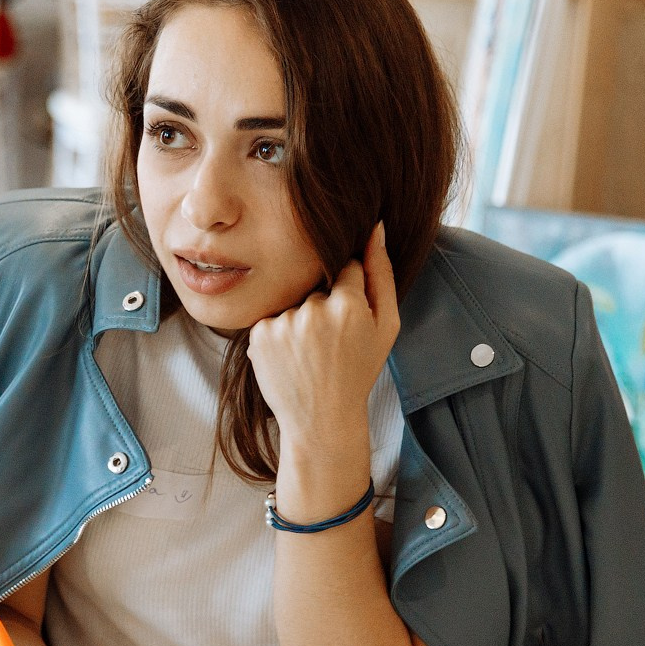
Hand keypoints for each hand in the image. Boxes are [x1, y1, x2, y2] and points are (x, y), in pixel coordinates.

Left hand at [247, 223, 398, 515]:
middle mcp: (313, 311)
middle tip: (330, 345)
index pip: (347, 268)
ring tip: (310, 354)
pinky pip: (273, 318)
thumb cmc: (359, 371)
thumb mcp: (385, 326)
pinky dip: (280, 334)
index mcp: (349, 306)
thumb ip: (381, 273)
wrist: (321, 419)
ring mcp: (283, 323)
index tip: (348, 321)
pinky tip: (292, 358)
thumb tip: (375, 226)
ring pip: (294, 303)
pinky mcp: (258, 335)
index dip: (349, 294)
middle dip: (324, 307)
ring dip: (301, 321)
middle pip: (317, 286)